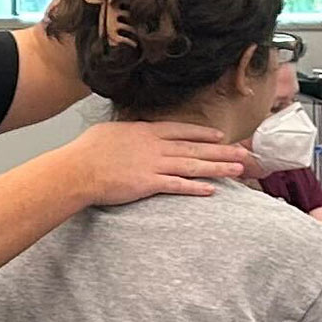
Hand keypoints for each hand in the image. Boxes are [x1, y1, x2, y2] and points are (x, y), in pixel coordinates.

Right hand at [65, 116, 253, 206]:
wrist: (78, 169)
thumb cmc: (86, 151)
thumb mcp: (109, 133)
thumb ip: (127, 133)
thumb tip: (131, 132)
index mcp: (145, 132)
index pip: (180, 131)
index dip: (202, 134)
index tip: (219, 136)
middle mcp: (154, 146)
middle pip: (194, 148)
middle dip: (221, 151)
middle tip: (243, 153)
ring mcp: (153, 165)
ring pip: (192, 165)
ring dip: (217, 167)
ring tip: (237, 169)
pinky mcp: (148, 184)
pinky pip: (177, 185)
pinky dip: (195, 187)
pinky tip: (211, 190)